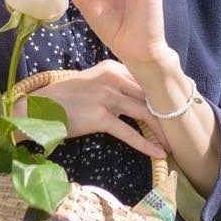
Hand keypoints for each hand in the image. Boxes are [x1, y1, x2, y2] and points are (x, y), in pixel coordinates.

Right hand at [32, 59, 168, 159]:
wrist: (38, 109)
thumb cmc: (64, 98)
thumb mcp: (91, 82)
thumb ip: (114, 84)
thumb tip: (138, 96)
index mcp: (112, 67)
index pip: (145, 80)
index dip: (164, 95)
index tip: (180, 105)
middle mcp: (112, 78)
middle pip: (148, 96)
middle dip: (167, 113)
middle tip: (181, 126)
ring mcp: (106, 97)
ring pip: (144, 113)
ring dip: (161, 131)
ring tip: (173, 144)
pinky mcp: (100, 117)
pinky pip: (129, 133)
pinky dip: (146, 145)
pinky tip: (157, 153)